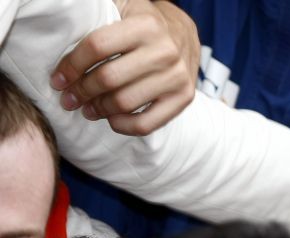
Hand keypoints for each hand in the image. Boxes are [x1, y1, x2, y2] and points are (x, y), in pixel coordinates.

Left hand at [50, 0, 199, 134]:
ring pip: (125, 102)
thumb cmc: (143, 26)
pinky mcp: (184, 98)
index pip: (97, 47)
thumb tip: (62, 26)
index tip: (58, 79)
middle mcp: (165, 51)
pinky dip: (123, 126)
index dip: (72, 65)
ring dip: (99, 109)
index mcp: (146, 26)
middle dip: (82, 91)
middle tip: (70, 98)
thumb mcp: (124, 8)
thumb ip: (99, 15)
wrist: (183, 37)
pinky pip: (147, 123)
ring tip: (87, 109)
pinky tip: (111, 119)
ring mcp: (177, 77)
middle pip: (109, 78)